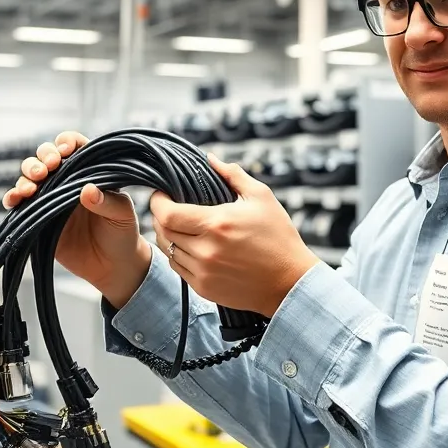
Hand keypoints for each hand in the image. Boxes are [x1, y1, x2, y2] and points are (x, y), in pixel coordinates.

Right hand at [3, 131, 151, 307]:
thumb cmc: (122, 233)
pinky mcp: (38, 217)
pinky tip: (13, 200)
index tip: (67, 151)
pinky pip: (20, 204)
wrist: (112, 266)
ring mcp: (50, 198)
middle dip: (42, 158)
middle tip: (48, 169)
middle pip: (46, 157)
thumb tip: (87, 190)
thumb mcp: (122, 215)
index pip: (75, 146)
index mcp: (89, 171)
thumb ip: (107, 202)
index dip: (67, 143)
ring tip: (31, 188)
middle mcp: (67, 181)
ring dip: (26, 177)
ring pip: (30, 177)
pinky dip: (12, 198)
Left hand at [152, 154, 320, 318]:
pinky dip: (177, 255)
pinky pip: (177, 268)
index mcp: (217, 224)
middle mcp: (205, 250)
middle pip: (162, 231)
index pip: (167, 213)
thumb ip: (233, 175)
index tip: (162, 194)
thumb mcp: (261, 197)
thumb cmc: (278, 237)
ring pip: (168, 251)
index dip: (157, 202)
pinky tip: (189, 246)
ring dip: (168, 236)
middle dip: (159, 216)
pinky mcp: (204, 288)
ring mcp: (203, 272)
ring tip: (179, 226)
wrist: (290, 282)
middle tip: (169, 208)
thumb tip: (210, 158)